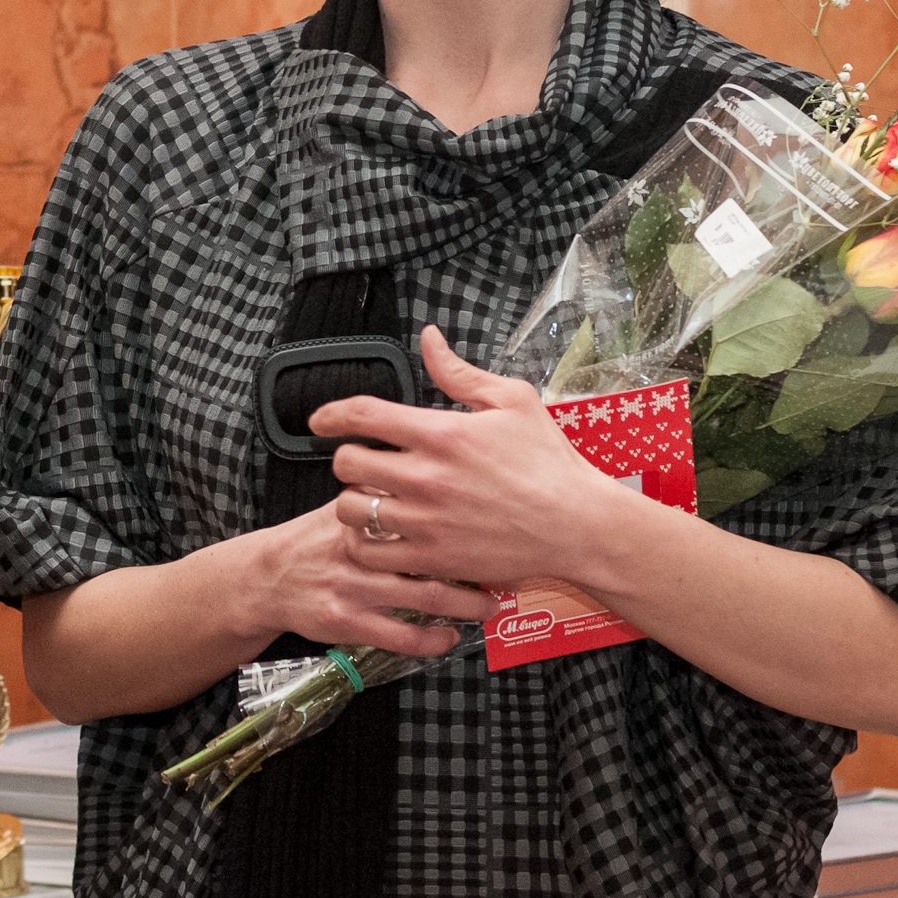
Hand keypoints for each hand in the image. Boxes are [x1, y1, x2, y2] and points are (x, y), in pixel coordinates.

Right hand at [234, 497, 492, 658]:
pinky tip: (449, 636)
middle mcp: (357, 546)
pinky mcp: (346, 621)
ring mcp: (352, 586)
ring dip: (465, 603)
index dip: (459, 513)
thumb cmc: (312, 540)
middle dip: (475, 561)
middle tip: (505, 565)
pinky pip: (400, 636)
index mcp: (359, 512)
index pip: (414, 505)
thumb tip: (424, 471)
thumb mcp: (340, 506)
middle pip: (430, 551)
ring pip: (424, 597)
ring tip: (489, 603)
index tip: (491, 517)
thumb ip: (377, 494)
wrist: (267, 579)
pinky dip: (432, 639)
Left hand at [313, 325, 635, 590]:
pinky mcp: (433, 559)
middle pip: (347, 463)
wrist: (578, 525)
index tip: (320, 420)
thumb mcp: (511, 400)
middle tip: (362, 463)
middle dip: (347, 459)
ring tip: (372, 500)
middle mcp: (426, 476)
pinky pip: (371, 553)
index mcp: (441, 432)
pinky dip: (366, 544)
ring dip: (353, 502)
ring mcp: (427, 522)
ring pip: (351, 510)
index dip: (330, 414)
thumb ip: (459, 372)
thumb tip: (428, 338)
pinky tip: (382, 536)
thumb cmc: (548, 461)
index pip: (363, 414)